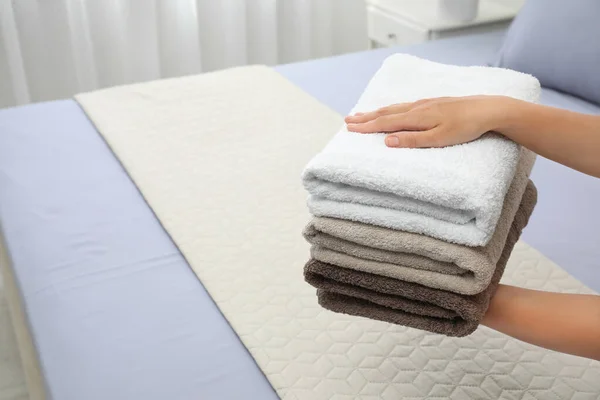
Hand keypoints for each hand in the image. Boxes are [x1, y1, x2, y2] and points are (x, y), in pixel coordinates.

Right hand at [344, 95, 509, 147]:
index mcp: (417, 117)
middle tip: (348, 120)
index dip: (366, 126)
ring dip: (377, 112)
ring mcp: (425, 103)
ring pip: (395, 107)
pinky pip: (405, 106)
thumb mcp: (439, 139)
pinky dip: (391, 108)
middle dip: (366, 117)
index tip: (350, 128)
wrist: (489, 109)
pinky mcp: (433, 103)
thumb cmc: (466, 127)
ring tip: (364, 114)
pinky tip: (392, 110)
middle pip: (386, 112)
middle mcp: (418, 107)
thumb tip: (387, 141)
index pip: (385, 122)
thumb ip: (413, 140)